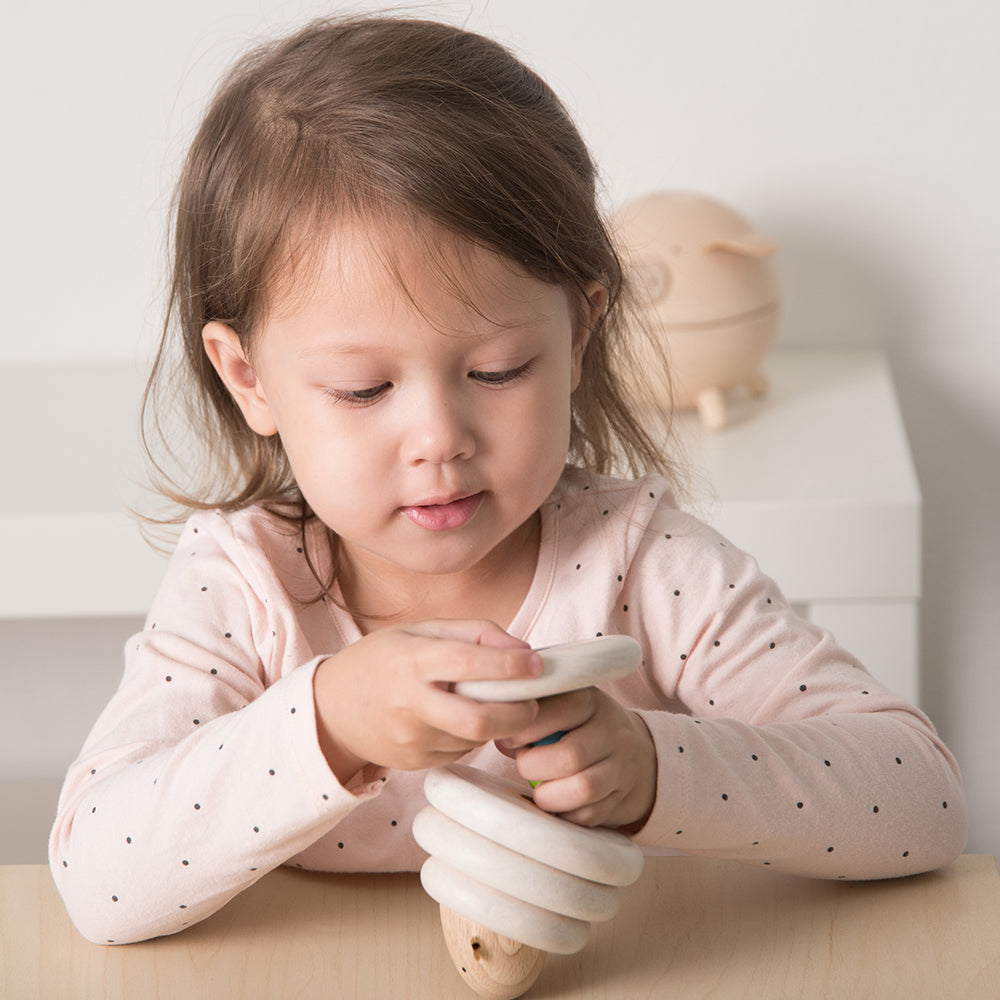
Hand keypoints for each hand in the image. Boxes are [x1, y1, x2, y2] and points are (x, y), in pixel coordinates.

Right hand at [313, 620, 541, 781]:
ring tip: (497, 705)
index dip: (509, 666)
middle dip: (518, 713)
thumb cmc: (382, 660)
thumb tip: (524, 652)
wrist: (330, 710)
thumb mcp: (421, 631)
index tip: (538, 666)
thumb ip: (476, 633)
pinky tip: (466, 719)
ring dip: (498, 724)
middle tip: (533, 702)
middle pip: (479, 719)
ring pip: (476, 739)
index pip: (467, 663)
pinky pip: (461, 751)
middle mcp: (409, 704)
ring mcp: (411, 740)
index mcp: (410, 661)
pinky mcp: (415, 764)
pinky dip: (475, 736)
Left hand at [497, 687, 656, 830]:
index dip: (526, 729)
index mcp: (590, 701)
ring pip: (584, 788)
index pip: (559, 711)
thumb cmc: (580, 727)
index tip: (508, 740)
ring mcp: (621, 766)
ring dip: (549, 795)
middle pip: (570, 756)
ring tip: (539, 789)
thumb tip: (499, 734)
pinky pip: (590, 814)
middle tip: (524, 765)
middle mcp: (611, 730)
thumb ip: (531, 715)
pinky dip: (565, 813)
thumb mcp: (562, 706)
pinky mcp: (623, 798)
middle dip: (534, 767)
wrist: (637, 754)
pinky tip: (557, 803)